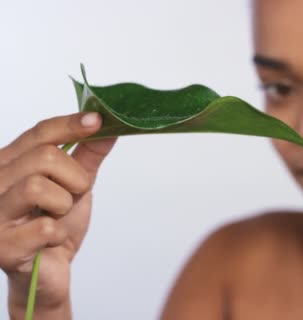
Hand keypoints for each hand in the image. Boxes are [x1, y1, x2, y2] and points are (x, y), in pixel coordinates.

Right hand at [0, 112, 115, 314]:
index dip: (70, 124)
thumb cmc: (54, 226)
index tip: (98, 120)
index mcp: (9, 164)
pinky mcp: (0, 246)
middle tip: (70, 198)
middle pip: (45, 157)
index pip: (39, 133)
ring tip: (56, 217)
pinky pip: (45, 227)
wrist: (48, 273)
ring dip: (64, 205)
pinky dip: (59, 234)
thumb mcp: (76, 185)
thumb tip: (107, 127)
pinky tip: (49, 240)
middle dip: (74, 179)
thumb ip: (88, 156)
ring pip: (38, 187)